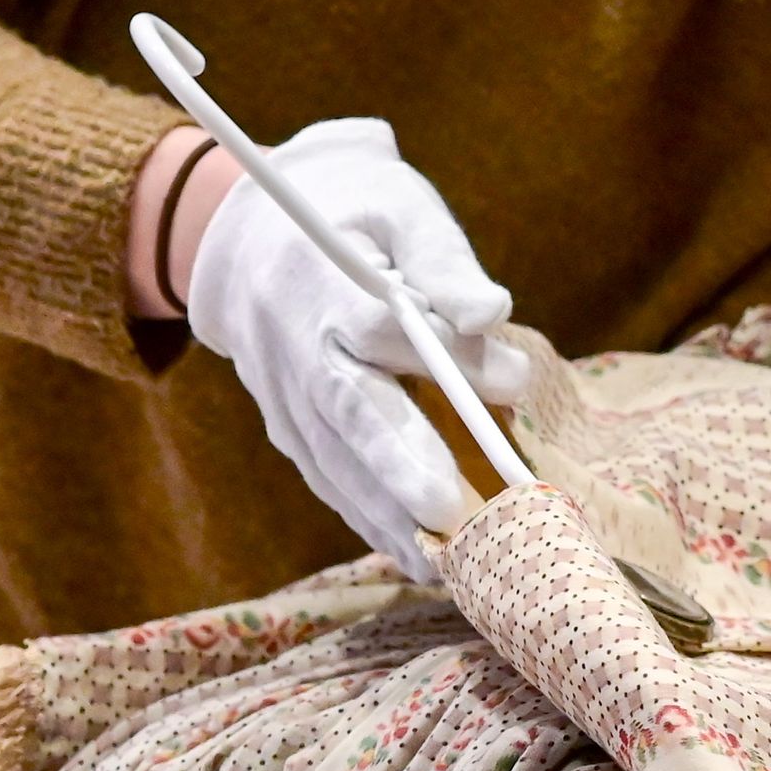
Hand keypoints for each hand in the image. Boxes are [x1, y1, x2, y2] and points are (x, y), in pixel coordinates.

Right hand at [183, 116, 525, 577]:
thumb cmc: (352, 217)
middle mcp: (294, 350)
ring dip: (389, 515)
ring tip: (449, 560)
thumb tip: (491, 313)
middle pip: (348, 413)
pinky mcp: (284, 427)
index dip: (447, 359)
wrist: (253, 234)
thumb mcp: (400, 210)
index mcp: (323, 285)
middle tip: (455, 511)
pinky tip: (419, 557)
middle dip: (401, 466)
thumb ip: (443, 260)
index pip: (379, 327)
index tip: (516, 377)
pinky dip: (369, 521)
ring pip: (335, 461)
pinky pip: (327, 479)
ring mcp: (282, 396)